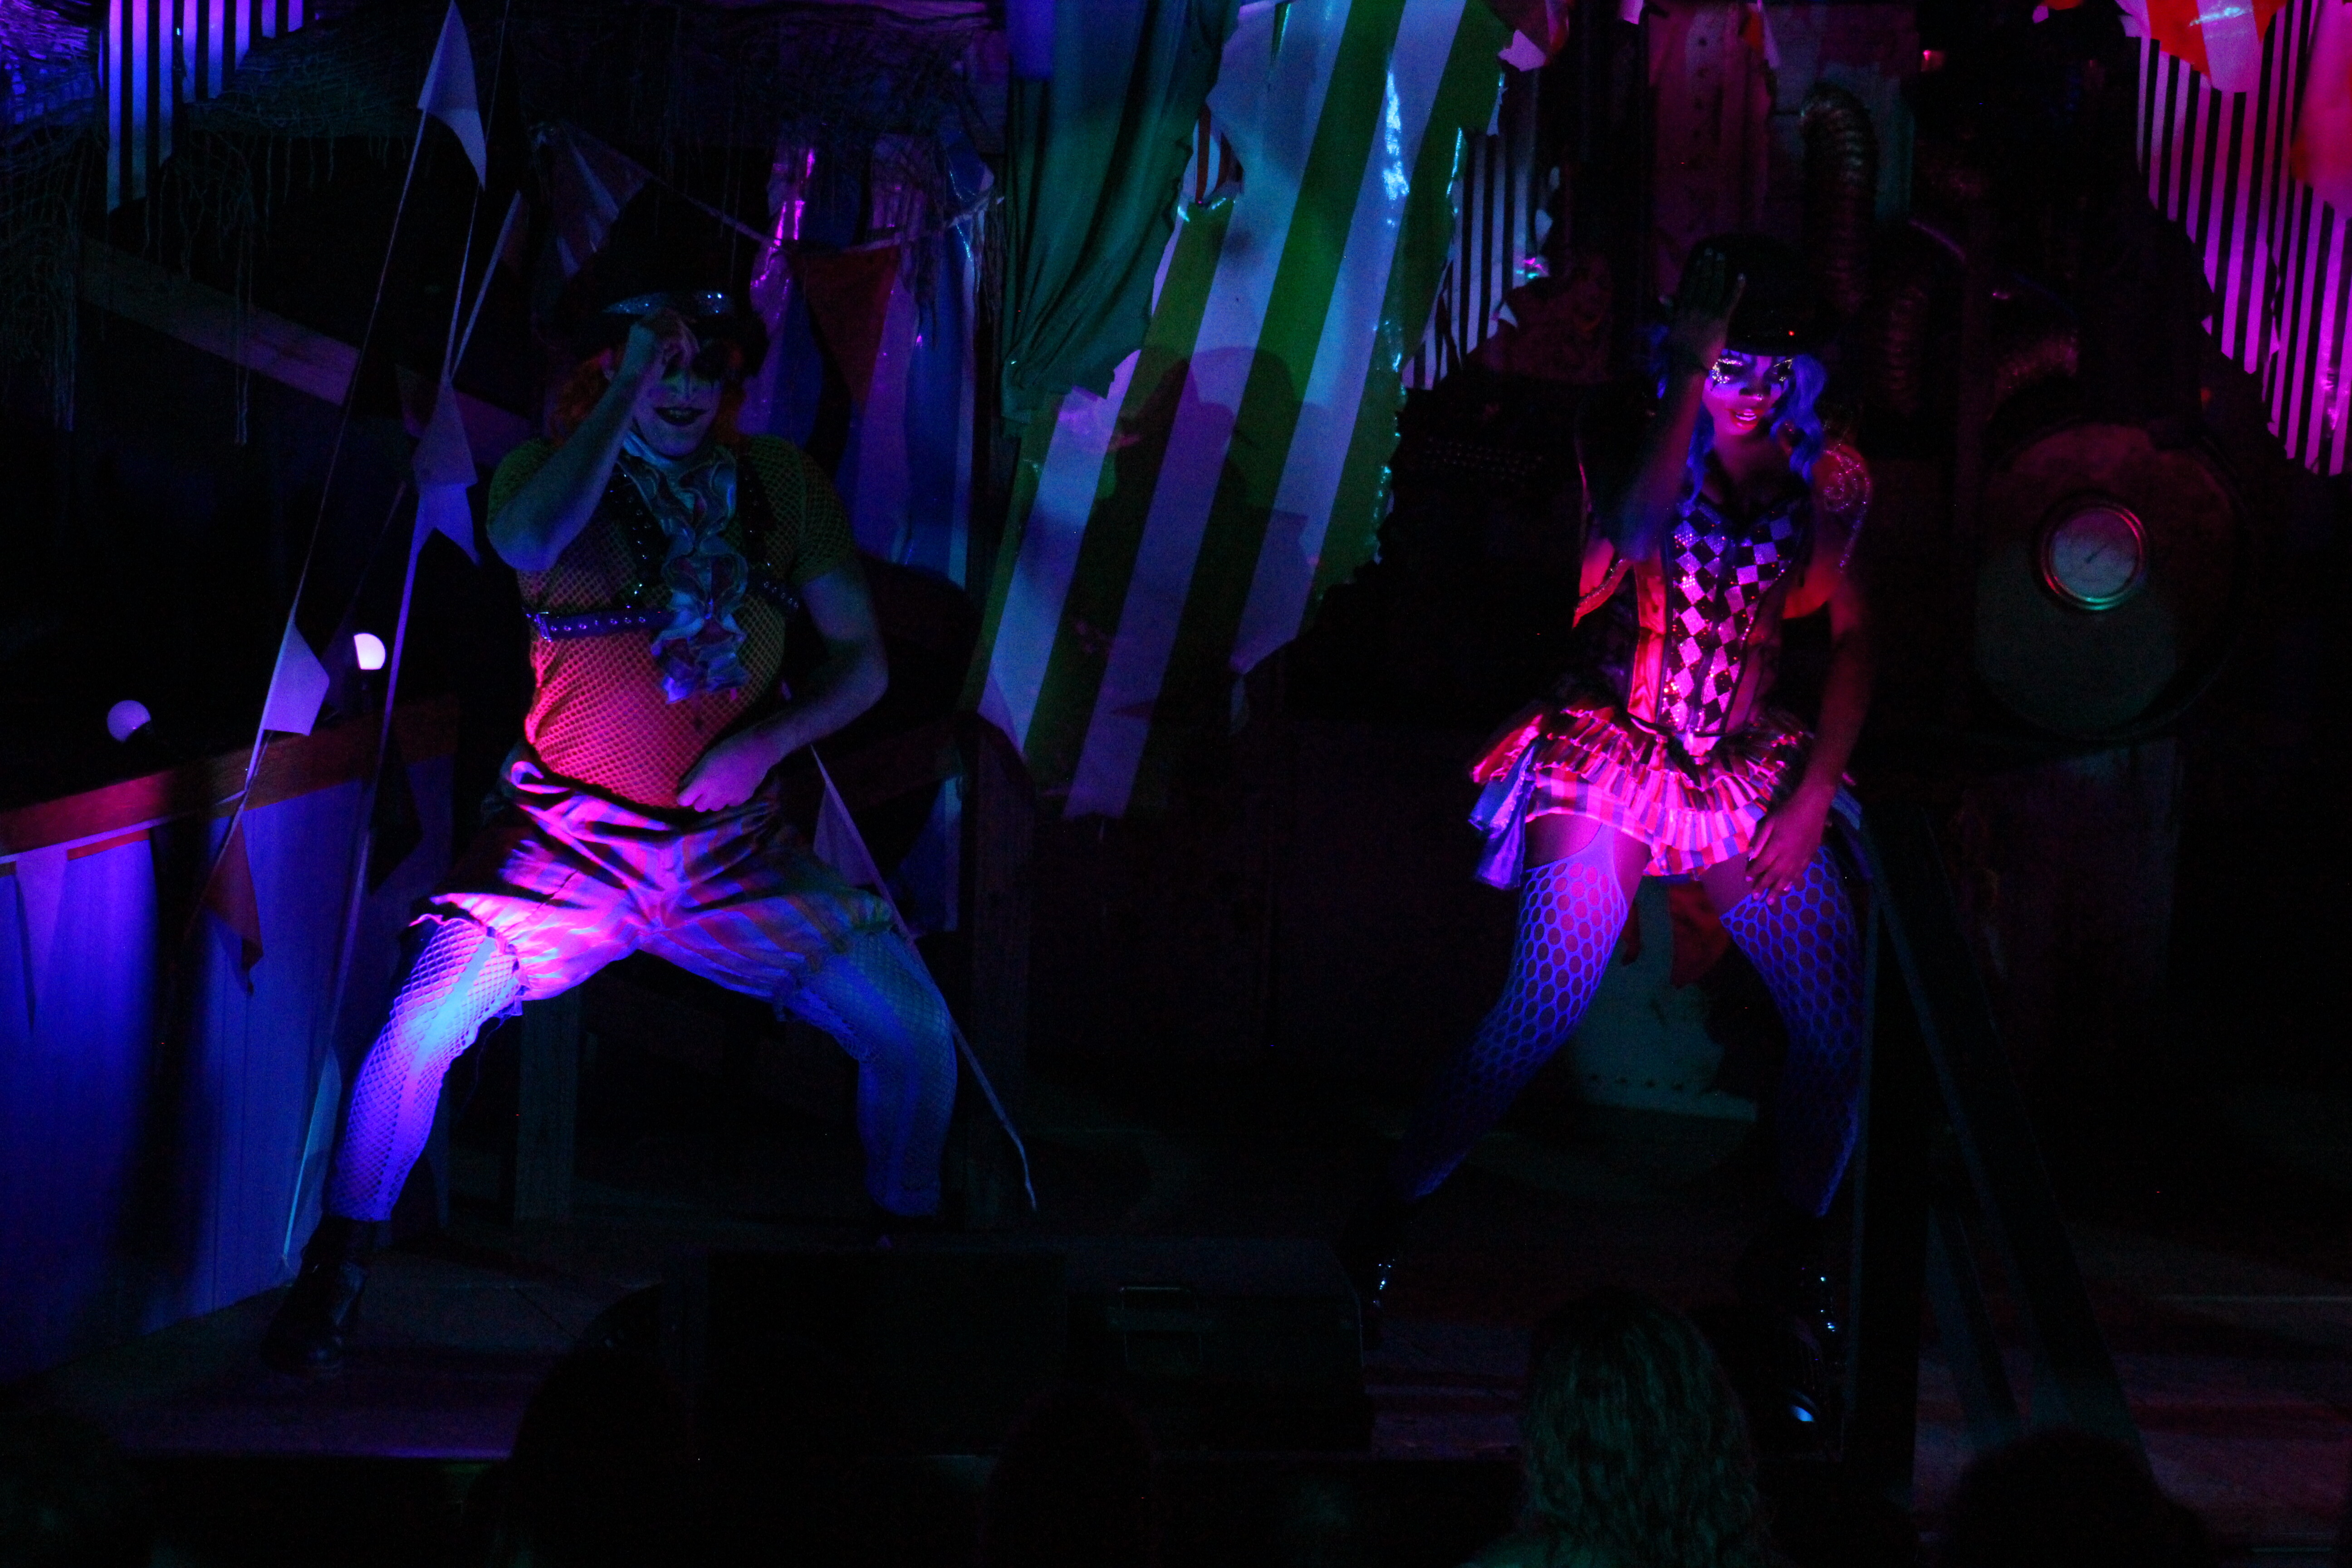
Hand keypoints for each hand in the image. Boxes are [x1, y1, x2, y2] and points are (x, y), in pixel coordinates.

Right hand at [613, 308, 698, 401]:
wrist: (631, 384)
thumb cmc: (644, 374)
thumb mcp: (658, 353)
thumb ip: (668, 342)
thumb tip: (685, 337)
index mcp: (640, 326)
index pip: (663, 311)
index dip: (680, 315)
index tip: (693, 322)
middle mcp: (642, 325)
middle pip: (673, 318)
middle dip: (688, 332)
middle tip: (696, 349)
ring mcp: (648, 330)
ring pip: (678, 329)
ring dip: (688, 344)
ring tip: (688, 360)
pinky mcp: (655, 339)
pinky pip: (678, 338)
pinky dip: (685, 350)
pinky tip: (681, 363)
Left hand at [677, 724, 792, 812]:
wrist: (757, 751)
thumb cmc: (728, 749)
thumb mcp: (706, 758)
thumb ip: (693, 775)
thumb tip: (683, 786)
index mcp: (703, 782)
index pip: (683, 801)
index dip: (683, 796)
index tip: (687, 790)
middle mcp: (714, 794)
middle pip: (699, 808)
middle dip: (699, 800)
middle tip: (705, 788)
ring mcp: (729, 799)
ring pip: (715, 808)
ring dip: (714, 801)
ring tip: (720, 787)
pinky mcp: (742, 800)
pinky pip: (730, 805)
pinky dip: (729, 799)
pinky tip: (733, 787)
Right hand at [1665, 247, 1745, 378]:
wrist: (1687, 364)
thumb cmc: (1678, 349)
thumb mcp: (1670, 327)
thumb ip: (1669, 311)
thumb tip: (1662, 296)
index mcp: (1684, 309)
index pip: (1691, 285)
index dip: (1697, 270)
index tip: (1701, 258)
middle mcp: (1696, 307)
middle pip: (1704, 282)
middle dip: (1709, 265)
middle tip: (1714, 251)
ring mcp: (1708, 313)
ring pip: (1714, 287)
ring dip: (1719, 271)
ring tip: (1723, 258)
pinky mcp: (1721, 321)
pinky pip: (1729, 302)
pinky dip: (1736, 288)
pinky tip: (1741, 276)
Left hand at [1745, 788, 1831, 900]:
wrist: (1813, 805)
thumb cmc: (1788, 811)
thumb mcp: (1769, 822)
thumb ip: (1760, 840)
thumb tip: (1752, 856)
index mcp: (1777, 846)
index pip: (1762, 864)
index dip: (1754, 872)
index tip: (1747, 880)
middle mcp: (1789, 855)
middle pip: (1774, 875)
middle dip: (1764, 886)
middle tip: (1756, 898)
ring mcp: (1801, 857)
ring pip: (1788, 877)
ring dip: (1778, 889)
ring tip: (1771, 900)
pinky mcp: (1810, 855)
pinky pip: (1800, 872)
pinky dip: (1793, 881)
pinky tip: (1789, 888)